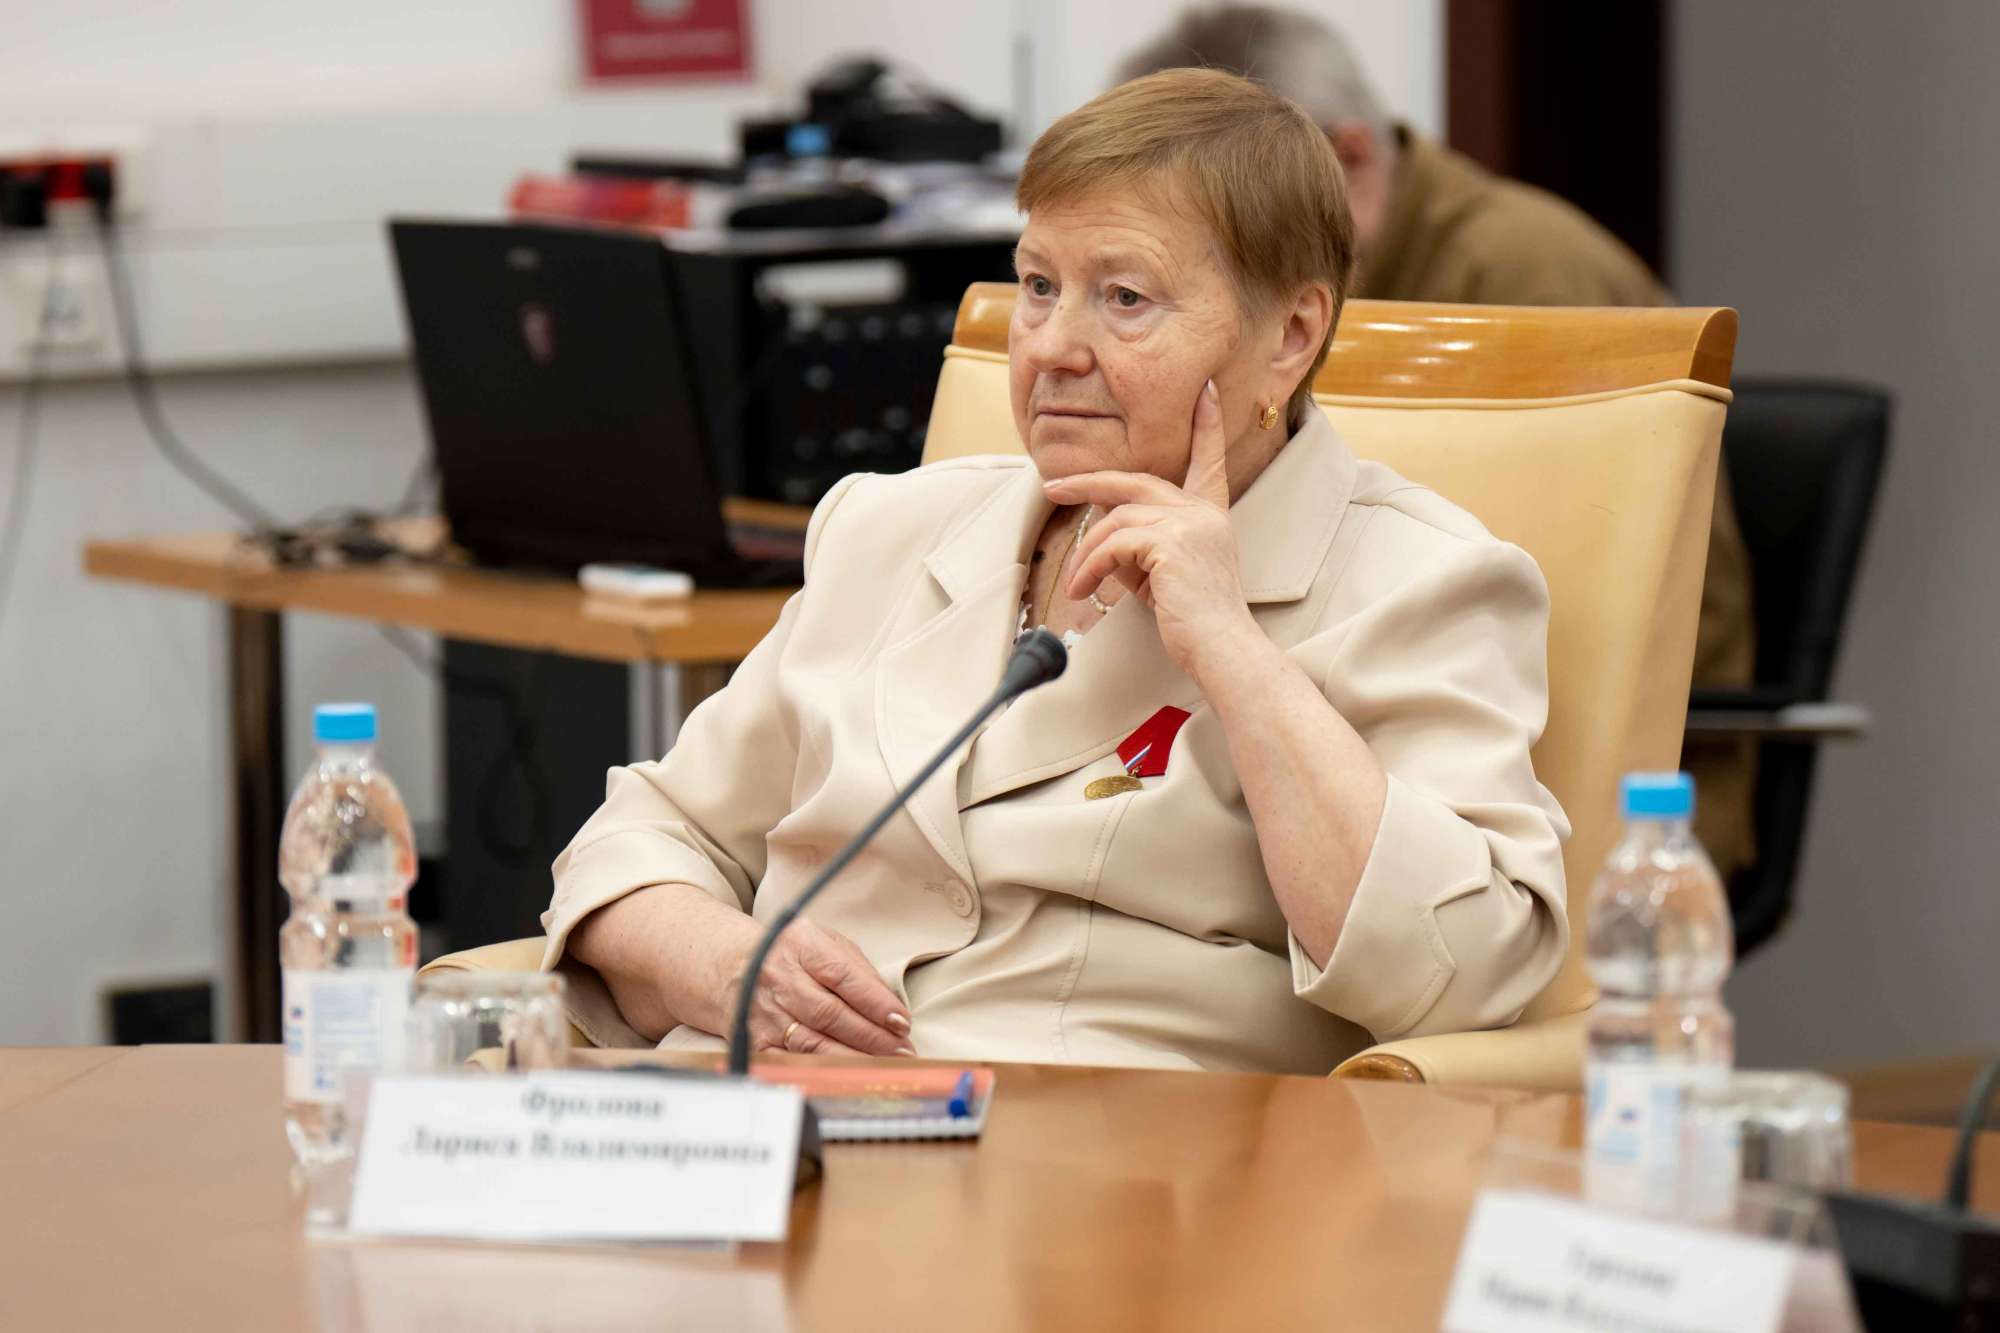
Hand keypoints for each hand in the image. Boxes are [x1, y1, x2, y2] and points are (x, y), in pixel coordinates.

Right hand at [734, 918, 914, 1056]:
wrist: (729, 966)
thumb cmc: (790, 954)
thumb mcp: (822, 942)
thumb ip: (856, 968)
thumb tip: (890, 1004)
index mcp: (802, 946)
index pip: (844, 976)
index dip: (875, 1002)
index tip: (902, 1021)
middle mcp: (782, 979)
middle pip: (832, 1014)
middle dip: (873, 1037)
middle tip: (903, 1051)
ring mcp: (767, 1013)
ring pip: (815, 1044)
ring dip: (855, 1059)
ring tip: (885, 1066)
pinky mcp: (758, 1041)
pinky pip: (795, 1062)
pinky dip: (824, 1072)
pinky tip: (848, 1077)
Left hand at [1041, 380, 1257, 678]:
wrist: (1221, 648)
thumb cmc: (1194, 621)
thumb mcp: (1164, 574)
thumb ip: (1141, 545)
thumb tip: (1103, 530)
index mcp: (1210, 514)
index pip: (1209, 460)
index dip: (1205, 425)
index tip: (1203, 391)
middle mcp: (1202, 511)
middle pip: (1135, 481)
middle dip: (1089, 483)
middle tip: (1054, 487)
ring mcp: (1189, 523)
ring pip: (1116, 519)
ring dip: (1087, 553)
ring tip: (1077, 584)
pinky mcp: (1170, 543)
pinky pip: (1113, 544)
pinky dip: (1091, 566)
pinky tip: (1084, 590)